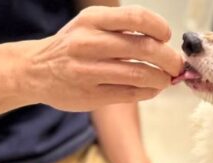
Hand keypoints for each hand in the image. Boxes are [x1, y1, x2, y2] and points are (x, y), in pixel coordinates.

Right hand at [25, 5, 183, 110]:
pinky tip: (151, 89)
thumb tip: (164, 42)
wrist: (36, 71)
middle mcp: (88, 43)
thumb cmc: (72, 46)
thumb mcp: (90, 25)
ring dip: (161, 79)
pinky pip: (130, 94)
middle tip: (176, 65)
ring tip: (166, 79)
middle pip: (144, 49)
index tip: (166, 37)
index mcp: (92, 20)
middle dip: (169, 59)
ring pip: (139, 74)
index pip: (136, 18)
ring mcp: (88, 71)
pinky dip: (148, 92)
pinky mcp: (91, 95)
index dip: (159, 28)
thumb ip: (123, 30)